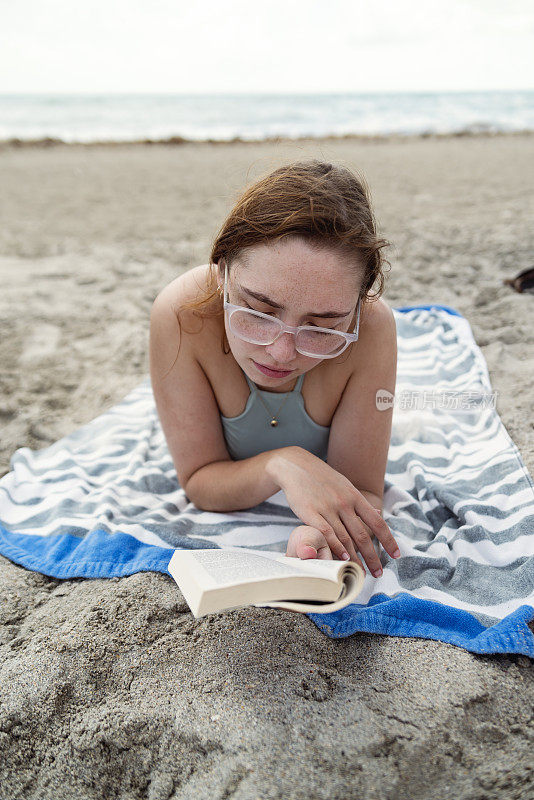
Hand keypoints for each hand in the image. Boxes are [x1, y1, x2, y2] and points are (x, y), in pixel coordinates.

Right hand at [272, 446, 398, 575]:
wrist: (296, 466)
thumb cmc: (322, 478)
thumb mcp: (345, 486)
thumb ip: (360, 503)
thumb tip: (379, 514)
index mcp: (355, 496)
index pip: (377, 522)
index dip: (388, 540)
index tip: (396, 555)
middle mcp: (344, 503)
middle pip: (363, 535)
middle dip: (372, 556)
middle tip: (378, 573)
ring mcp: (328, 507)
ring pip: (345, 538)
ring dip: (354, 558)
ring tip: (360, 573)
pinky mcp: (311, 512)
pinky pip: (326, 533)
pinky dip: (335, 547)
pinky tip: (341, 559)